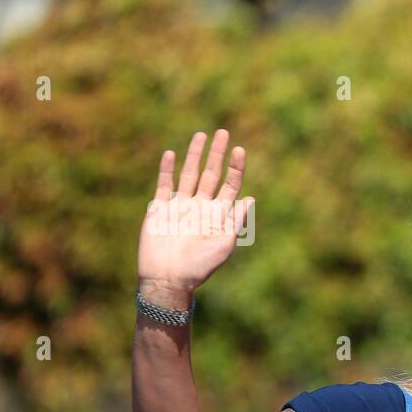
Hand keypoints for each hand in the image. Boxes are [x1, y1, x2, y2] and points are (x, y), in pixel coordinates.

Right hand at [137, 129, 252, 306]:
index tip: (240, 150)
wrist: (169, 278)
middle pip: (211, 174)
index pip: (230, 185)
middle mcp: (201, 207)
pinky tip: (171, 153)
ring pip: (189, 174)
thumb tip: (250, 198)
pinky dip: (167, 169)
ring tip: (201, 135)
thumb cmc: (200, 266)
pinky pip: (165, 185)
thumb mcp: (224, 244)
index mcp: (218, 215)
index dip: (235, 167)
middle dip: (217, 154)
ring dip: (194, 155)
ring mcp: (181, 206)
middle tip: (223, 132)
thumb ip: (235, 220)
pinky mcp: (161, 209)